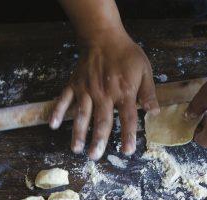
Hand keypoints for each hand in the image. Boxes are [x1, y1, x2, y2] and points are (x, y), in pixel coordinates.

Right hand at [50, 29, 158, 159]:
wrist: (104, 36)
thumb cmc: (127, 55)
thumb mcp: (144, 71)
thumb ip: (149, 93)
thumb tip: (154, 113)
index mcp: (123, 92)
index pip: (128, 118)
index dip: (128, 136)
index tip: (127, 151)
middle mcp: (104, 94)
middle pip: (101, 121)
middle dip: (98, 141)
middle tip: (94, 157)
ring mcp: (87, 89)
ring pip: (81, 115)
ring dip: (78, 133)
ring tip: (76, 149)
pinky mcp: (74, 84)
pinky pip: (64, 99)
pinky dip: (57, 111)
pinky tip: (52, 125)